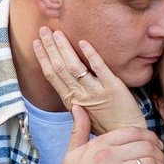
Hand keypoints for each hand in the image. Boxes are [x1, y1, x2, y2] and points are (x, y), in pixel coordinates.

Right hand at [34, 26, 148, 133]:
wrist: (127, 135)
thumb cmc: (106, 124)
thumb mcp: (82, 112)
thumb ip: (73, 96)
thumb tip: (63, 78)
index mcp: (71, 101)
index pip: (52, 76)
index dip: (43, 58)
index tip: (36, 42)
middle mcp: (81, 96)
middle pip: (60, 68)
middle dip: (50, 47)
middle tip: (43, 29)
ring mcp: (97, 92)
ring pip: (75, 67)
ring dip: (64, 48)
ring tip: (57, 32)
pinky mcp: (114, 89)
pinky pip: (100, 70)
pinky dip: (91, 55)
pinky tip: (84, 42)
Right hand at [53, 107, 163, 163]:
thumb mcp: (71, 153)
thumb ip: (79, 129)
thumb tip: (79, 107)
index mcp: (98, 145)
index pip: (133, 132)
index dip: (150, 136)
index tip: (156, 144)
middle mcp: (107, 157)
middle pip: (145, 147)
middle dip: (159, 152)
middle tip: (162, 159)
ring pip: (149, 163)